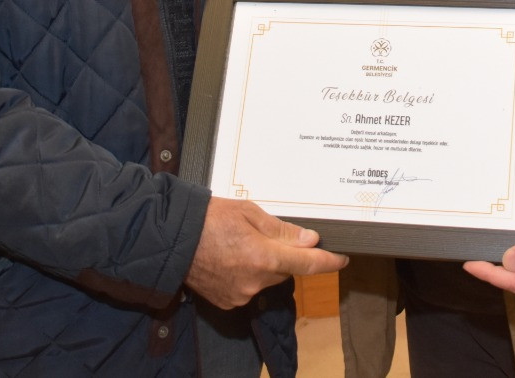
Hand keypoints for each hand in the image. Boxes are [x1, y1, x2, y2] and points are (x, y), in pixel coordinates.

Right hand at [185, 196, 347, 308]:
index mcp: (264, 256)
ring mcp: (241, 294)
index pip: (308, 263)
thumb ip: (281, 230)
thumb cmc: (209, 219)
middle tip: (262, 235)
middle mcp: (256, 281)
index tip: (342, 259)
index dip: (329, 261)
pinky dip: (246, 275)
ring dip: (263, 265)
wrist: (171, 240)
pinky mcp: (228, 301)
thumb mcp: (249, 212)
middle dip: (283, 255)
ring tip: (239, 245)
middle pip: (285, 270)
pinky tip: (230, 259)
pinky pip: (249, 288)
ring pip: (267, 279)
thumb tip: (309, 240)